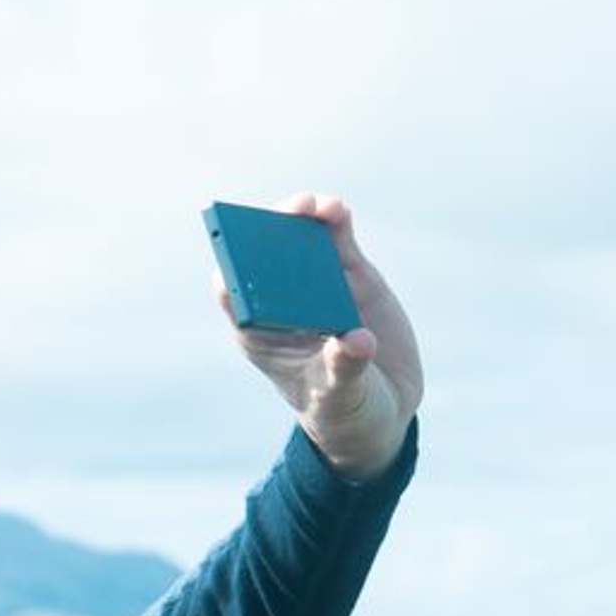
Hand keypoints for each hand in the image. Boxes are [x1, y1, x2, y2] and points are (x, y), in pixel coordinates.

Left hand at [223, 192, 419, 481]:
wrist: (382, 405)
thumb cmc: (345, 408)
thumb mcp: (342, 396)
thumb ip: (344, 369)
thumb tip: (356, 341)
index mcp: (263, 335)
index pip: (235, 295)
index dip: (232, 272)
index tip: (236, 256)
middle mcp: (286, 304)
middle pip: (264, 259)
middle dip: (268, 235)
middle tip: (280, 221)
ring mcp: (317, 285)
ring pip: (300, 243)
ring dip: (302, 219)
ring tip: (316, 207)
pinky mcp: (350, 275)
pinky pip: (337, 242)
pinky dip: (334, 224)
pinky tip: (336, 210)